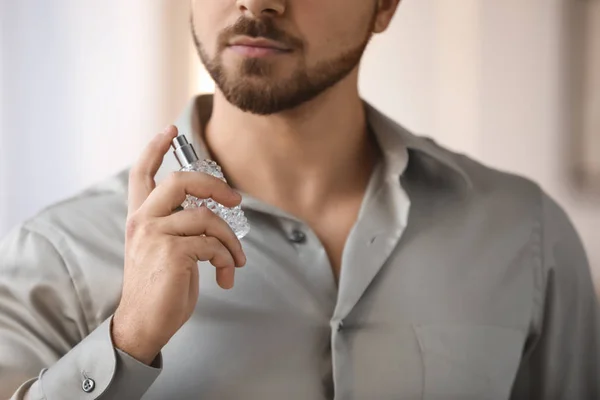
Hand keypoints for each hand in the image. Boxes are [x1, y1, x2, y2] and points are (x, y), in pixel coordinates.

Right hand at [112, 126, 246, 364]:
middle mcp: (143, 221)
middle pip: (181, 181)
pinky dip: (228, 260)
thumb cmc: (159, 288)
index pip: (141, 174)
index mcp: (140, 218)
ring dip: (231, 241)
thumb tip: (213, 213)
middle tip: (236, 199)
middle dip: (215, 186)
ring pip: (207, 217)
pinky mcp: (172, 252)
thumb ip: (178, 226)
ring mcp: (155, 234)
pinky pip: (213, 244)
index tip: (170, 130)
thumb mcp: (163, 250)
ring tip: (235, 262)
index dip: (155, 148)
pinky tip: (226, 277)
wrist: (144, 323)